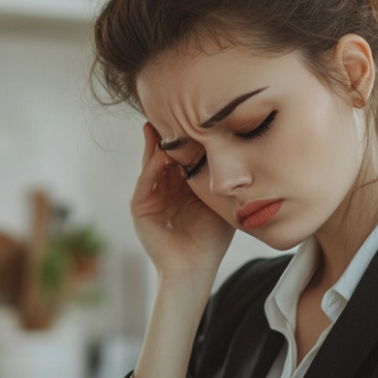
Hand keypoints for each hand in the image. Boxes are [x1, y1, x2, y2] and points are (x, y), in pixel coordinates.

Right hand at [131, 122, 233, 280]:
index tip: (196, 116)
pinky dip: (152, 167)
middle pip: (165, 155)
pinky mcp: (141, 207)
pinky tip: (162, 154)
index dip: (188, 138)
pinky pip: (146, 182)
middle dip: (169, 135)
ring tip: (164, 124)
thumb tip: (236, 152)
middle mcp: (165, 189)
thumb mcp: (219, 201)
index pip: (183, 156)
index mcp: (183, 187)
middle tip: (173, 110)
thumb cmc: (212, 238)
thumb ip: (220, 179)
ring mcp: (151, 197)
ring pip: (153, 164)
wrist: (195, 267)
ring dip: (158, 145)